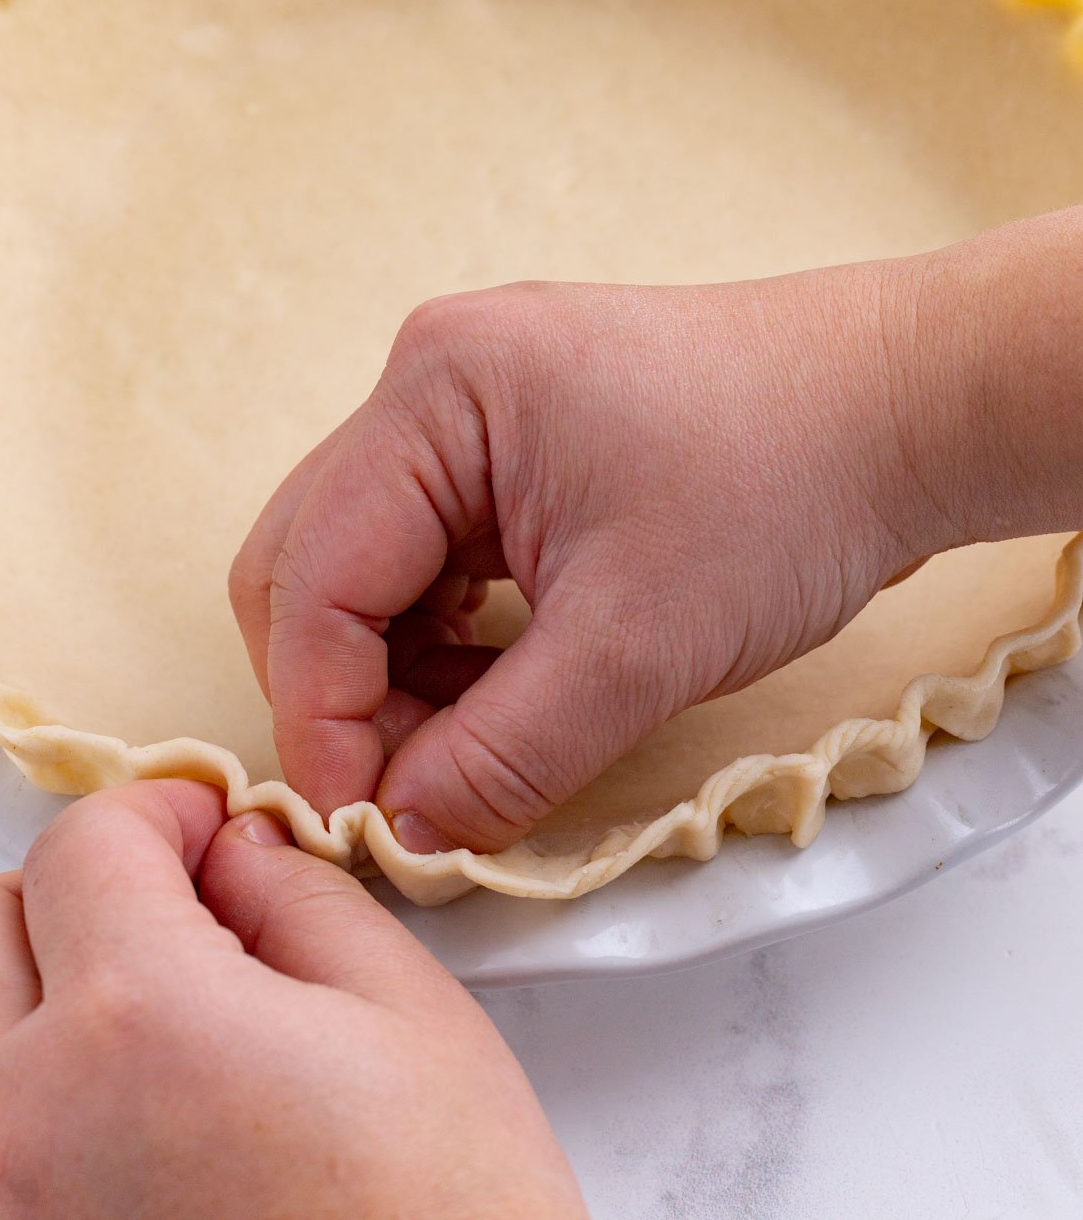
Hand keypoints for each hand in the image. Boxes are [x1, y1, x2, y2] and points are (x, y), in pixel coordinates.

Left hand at [0, 780, 595, 1219]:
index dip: (158, 807)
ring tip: (197, 1015)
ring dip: (63, 992)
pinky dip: (75, 1092)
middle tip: (168, 896)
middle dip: (63, 887)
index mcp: (139, 1024)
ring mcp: (24, 1218)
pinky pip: (15, 1140)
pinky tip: (192, 1111)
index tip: (210, 824)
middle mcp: (42, 1124)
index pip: (79, 844)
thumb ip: (300, 896)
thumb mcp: (407, 1010)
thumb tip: (239, 857)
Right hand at [231, 209, 1082, 855]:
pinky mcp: (517, 442)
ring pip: (367, 565)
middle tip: (410, 795)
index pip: (313, 577)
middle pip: (312, 562)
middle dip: (345, 691)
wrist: (906, 409)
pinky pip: (432, 553)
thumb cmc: (787, 491)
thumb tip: (403, 837)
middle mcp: (431, 382)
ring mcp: (473, 406)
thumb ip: (501, 757)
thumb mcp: (635, 647)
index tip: (362, 826)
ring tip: (474, 750)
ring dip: (394, 673)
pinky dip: (444, 639)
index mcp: (436, 394)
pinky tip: (502, 694)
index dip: (322, 716)